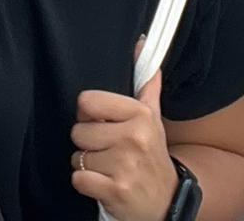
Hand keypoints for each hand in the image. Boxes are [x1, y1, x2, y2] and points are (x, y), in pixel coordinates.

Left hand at [70, 70, 176, 220]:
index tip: (104, 125)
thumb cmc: (152, 157)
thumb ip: (146, 84)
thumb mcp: (153, 119)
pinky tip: (104, 184)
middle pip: (78, 132)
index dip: (89, 115)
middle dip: (89, 144)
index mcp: (140, 115)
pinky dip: (87, 184)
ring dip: (88, 166)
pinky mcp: (115, 189)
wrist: (166, 201)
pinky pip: (78, 179)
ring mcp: (124, 165)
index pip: (86, 101)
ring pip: (76, 157)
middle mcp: (134, 137)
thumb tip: (142, 43)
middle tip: (110, 152)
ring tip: (110, 168)